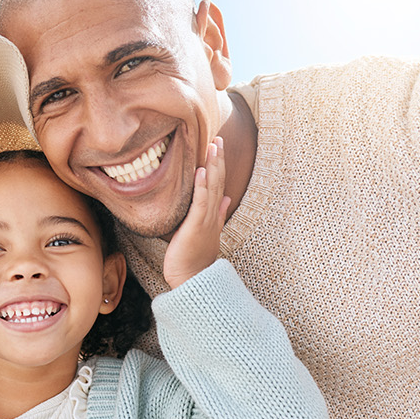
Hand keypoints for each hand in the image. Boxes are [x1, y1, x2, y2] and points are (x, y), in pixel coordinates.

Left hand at [163, 136, 230, 288]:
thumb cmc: (195, 257)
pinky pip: (201, 203)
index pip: (218, 184)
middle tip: (218, 139)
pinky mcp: (196, 226)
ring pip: (213, 188)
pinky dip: (203, 186)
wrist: (192, 279)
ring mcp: (206, 219)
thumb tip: (227, 198)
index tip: (218, 147)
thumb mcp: (208, 231)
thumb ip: (218, 213)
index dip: (219, 165)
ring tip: (213, 147)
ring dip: (213, 166)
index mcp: (214, 214)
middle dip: (219, 159)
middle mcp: (213, 214)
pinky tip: (202, 171)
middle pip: (218, 181)